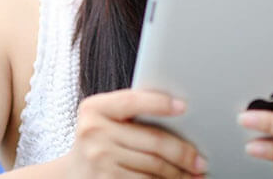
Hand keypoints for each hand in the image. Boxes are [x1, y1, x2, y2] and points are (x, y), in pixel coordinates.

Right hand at [67, 89, 207, 177]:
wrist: (71, 174)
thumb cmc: (100, 140)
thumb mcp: (106, 119)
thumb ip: (133, 110)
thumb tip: (180, 112)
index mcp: (95, 108)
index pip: (133, 101)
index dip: (160, 104)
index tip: (184, 106)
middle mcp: (93, 132)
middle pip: (153, 141)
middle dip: (183, 153)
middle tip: (201, 160)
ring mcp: (98, 159)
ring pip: (153, 167)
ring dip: (178, 174)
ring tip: (194, 174)